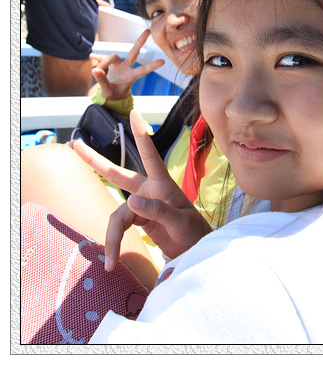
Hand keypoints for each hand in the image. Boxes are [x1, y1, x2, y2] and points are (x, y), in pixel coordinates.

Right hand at [73, 109, 211, 268]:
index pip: (150, 155)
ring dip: (112, 238)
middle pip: (117, 174)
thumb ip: (158, 211)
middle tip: (74, 144)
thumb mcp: (181, 223)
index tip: (134, 112)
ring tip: (110, 263)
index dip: (141, 135)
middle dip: (95, 161)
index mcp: (162, 185)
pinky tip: (112, 263)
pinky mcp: (137, 219)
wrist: (196, 252)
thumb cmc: (194, 233)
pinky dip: (114, 244)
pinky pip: (119, 228)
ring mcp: (141, 204)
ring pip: (116, 215)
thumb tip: (129, 200)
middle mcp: (148, 190)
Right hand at [90, 30, 164, 100]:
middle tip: (148, 31)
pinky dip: (99, 58)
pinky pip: (104, 58)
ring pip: (112, 56)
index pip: (142, 70)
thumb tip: (95, 69)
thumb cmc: (113, 95)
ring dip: (103, 62)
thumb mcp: (108, 92)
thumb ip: (102, 81)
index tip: (163, 61)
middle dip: (140, 41)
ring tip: (96, 71)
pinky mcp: (112, 64)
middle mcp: (127, 68)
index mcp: (130, 77)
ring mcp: (120, 65)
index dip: (152, 66)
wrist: (111, 96)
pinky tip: (92, 56)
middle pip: (134, 52)